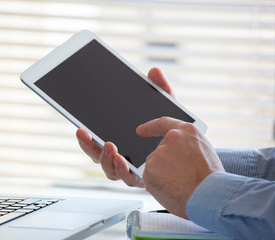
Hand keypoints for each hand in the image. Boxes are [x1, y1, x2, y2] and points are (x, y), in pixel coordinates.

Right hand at [76, 68, 173, 187]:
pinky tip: (122, 160)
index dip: (86, 138)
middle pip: (98, 156)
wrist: (195, 153)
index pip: (98, 142)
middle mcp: (123, 158)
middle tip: (84, 133)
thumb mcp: (167, 109)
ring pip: (109, 170)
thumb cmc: (176, 132)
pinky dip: (123, 170)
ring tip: (108, 145)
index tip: (80, 127)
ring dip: (105, 158)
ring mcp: (133, 170)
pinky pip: (128, 179)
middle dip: (88, 146)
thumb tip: (154, 71)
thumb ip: (160, 91)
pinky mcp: (143, 179)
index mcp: (122, 142)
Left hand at [136, 117, 224, 218]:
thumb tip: (176, 154)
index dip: (150, 127)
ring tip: (180, 184)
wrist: (210, 196)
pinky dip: (157, 185)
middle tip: (180, 177)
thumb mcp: (204, 152)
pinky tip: (171, 189)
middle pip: (160, 151)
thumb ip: (186, 147)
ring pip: (154, 166)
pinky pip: (149, 178)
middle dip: (166, 164)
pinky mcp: (150, 169)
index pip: (163, 124)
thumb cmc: (211, 180)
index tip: (140, 131)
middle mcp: (171, 138)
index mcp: (187, 131)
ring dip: (162, 175)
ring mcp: (159, 153)